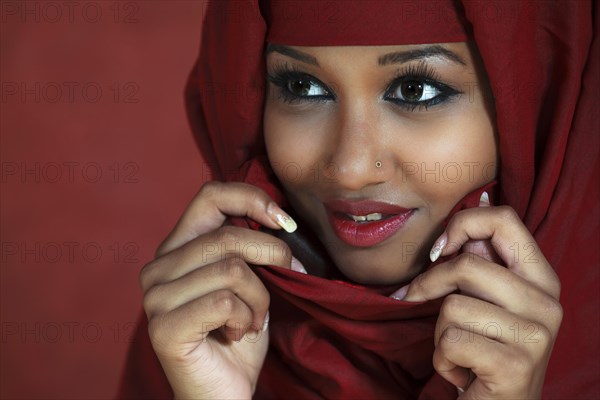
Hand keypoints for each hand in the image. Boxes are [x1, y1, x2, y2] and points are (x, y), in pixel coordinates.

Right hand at [140, 182, 298, 398]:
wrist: (223, 391)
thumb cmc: (238, 333)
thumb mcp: (250, 280)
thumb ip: (250, 248)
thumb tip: (280, 221)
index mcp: (177, 248)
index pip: (210, 196)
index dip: (252, 199)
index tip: (284, 222)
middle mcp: (158, 267)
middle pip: (229, 235)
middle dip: (272, 255)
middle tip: (288, 277)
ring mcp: (156, 297)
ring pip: (232, 269)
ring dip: (260, 298)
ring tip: (253, 319)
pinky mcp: (163, 326)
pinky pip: (225, 301)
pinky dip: (246, 318)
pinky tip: (239, 333)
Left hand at [392, 196, 561, 398]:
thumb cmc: (486, 347)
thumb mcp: (487, 298)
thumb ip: (481, 257)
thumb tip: (478, 195)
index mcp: (541, 277)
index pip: (505, 220)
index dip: (462, 224)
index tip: (440, 251)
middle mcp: (547, 302)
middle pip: (466, 266)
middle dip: (431, 286)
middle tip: (431, 307)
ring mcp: (536, 335)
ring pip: (453, 307)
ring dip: (440, 332)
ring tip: (461, 348)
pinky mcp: (515, 366)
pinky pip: (450, 342)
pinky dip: (442, 359)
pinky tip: (463, 371)